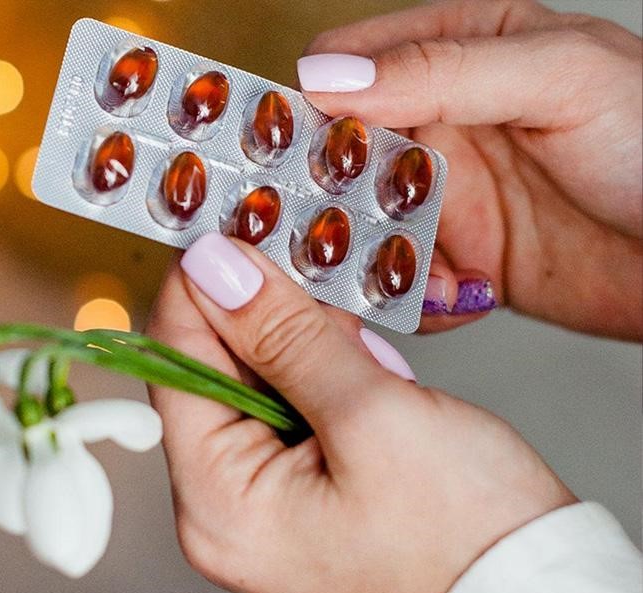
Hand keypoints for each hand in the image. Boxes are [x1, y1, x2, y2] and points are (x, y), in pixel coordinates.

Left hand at [146, 234, 574, 592]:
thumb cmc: (468, 537)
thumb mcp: (371, 415)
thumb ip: (285, 335)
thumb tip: (216, 270)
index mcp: (218, 502)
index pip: (174, 364)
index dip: (198, 287)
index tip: (228, 230)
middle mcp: (225, 508)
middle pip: (211, 372)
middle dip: (260, 313)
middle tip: (307, 267)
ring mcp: (262, 502)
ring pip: (255, 382)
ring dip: (299, 341)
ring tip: (354, 334)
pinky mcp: (300, 489)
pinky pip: (289, 407)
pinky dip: (320, 371)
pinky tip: (360, 362)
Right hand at [299, 0, 642, 338]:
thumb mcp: (555, 78)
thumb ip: (443, 70)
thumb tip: (330, 76)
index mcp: (461, 52)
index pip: (351, 65)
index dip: (308, 102)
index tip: (278, 148)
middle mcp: (445, 122)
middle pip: (344, 154)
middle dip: (327, 195)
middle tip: (325, 227)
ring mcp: (452, 195)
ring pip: (363, 225)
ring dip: (373, 256)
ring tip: (422, 273)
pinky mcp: (465, 259)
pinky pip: (404, 278)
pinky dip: (413, 296)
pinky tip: (457, 297)